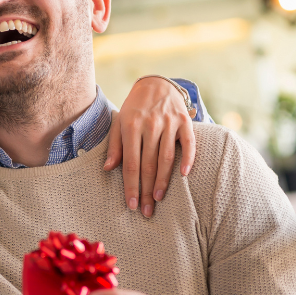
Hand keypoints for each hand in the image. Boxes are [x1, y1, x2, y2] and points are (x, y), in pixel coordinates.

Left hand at [104, 77, 195, 216]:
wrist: (156, 84)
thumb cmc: (134, 108)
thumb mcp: (119, 122)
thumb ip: (115, 146)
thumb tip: (107, 168)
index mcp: (130, 126)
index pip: (130, 163)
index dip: (131, 186)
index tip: (131, 205)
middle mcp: (150, 125)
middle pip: (148, 164)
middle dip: (146, 190)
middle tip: (147, 211)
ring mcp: (169, 122)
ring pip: (166, 157)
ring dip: (163, 180)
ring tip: (158, 199)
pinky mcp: (185, 121)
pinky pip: (188, 143)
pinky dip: (188, 159)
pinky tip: (184, 175)